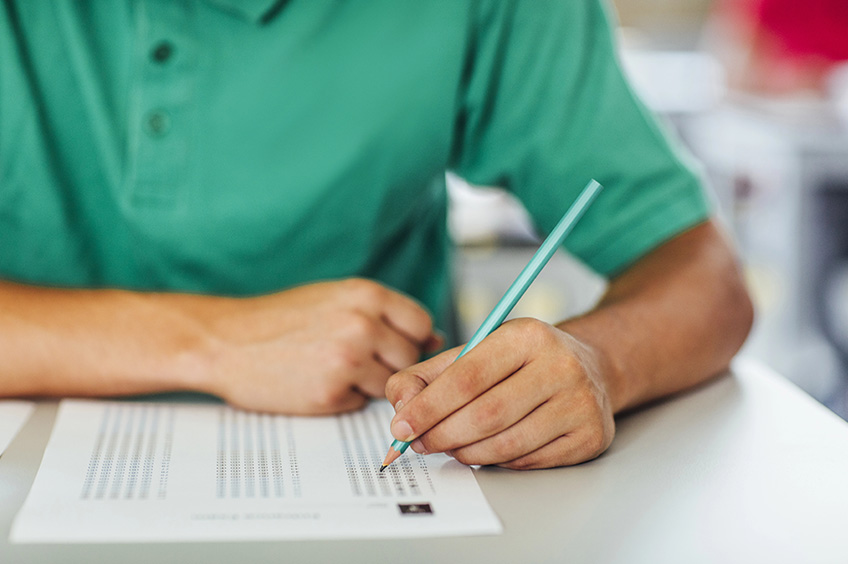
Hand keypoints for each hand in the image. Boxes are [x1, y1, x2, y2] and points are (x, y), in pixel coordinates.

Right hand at [199, 279, 440, 414]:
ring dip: (368, 382)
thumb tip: (432, 338)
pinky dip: (345, 397)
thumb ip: (382, 314)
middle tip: (355, 359)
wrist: (225, 341)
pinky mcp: (331, 394)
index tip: (394, 345)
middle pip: (409, 358)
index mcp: (365, 295)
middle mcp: (362, 325)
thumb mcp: (335, 298)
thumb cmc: (279, 319)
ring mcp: (348, 361)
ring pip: (389, 384)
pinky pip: (360, 402)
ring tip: (332, 368)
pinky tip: (316, 382)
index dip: (411, 339)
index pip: (422, 324)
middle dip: (389, 363)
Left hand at [384, 318, 613, 468]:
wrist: (591, 367)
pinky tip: (488, 449)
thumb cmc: (523, 362)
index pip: (467, 378)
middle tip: (420, 443)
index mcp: (526, 336)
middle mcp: (560, 366)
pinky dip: (498, 462)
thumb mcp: (478, 351)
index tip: (402, 426)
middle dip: (442, 435)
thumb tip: (400, 406)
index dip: (428, 407)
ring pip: (505, 445)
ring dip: (467, 453)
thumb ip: (430, 375)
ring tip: (452, 446)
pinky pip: (528, 461)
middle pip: (485, 415)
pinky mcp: (590, 436)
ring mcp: (580, 403)